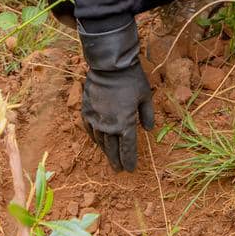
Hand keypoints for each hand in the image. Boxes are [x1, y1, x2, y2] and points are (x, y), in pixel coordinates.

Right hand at [78, 21, 154, 171]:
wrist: (109, 65)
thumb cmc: (131, 79)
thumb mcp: (146, 96)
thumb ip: (148, 115)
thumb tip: (148, 130)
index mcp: (126, 123)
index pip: (127, 149)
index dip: (129, 160)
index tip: (130, 170)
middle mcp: (109, 126)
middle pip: (112, 149)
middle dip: (117, 161)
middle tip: (119, 170)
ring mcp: (96, 119)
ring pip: (100, 141)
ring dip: (105, 151)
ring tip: (110, 157)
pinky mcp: (86, 112)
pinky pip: (89, 130)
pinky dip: (94, 138)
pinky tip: (98, 141)